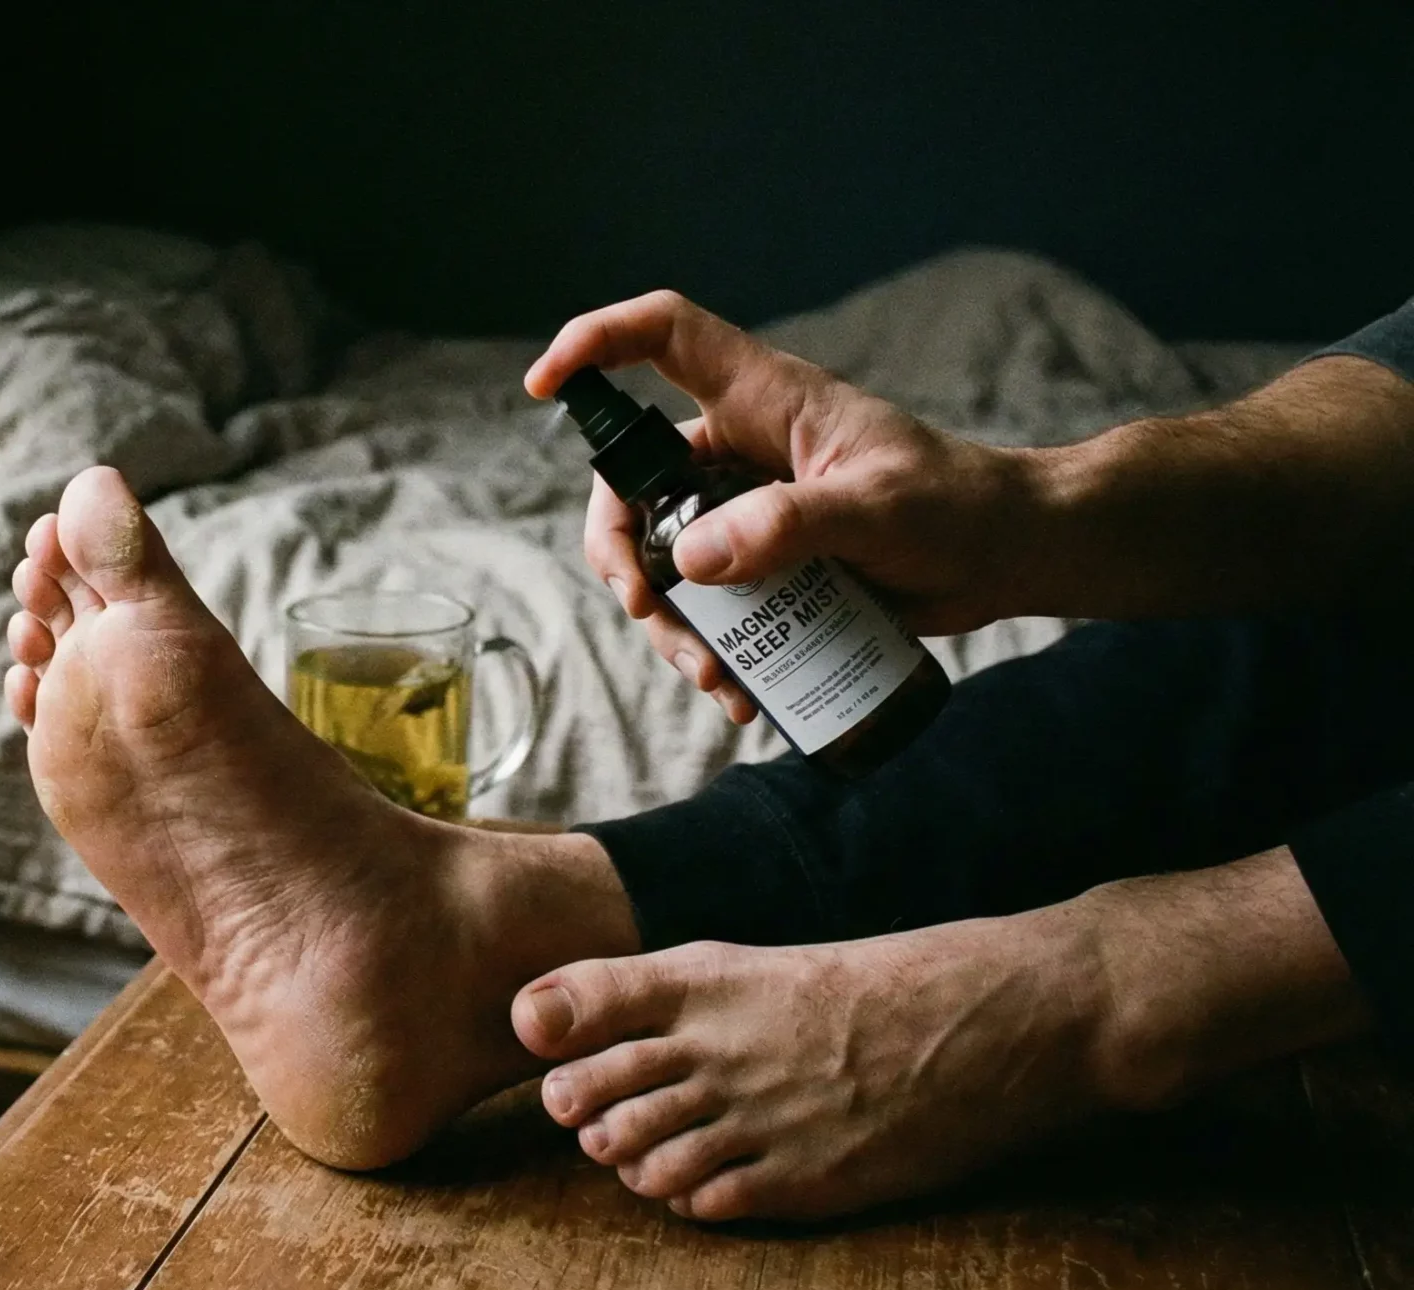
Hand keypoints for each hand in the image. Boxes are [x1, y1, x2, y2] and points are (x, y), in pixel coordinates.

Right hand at [525, 291, 1041, 718]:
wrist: (1008, 558)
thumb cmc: (959, 507)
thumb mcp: (877, 509)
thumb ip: (787, 526)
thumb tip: (690, 561)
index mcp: (761, 398)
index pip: (661, 336)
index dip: (595, 343)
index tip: (543, 387)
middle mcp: (738, 448)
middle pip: (631, 479)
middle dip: (622, 552)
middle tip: (645, 609)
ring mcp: (745, 509)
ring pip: (660, 558)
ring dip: (669, 624)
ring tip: (715, 676)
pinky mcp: (761, 565)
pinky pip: (703, 606)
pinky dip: (707, 651)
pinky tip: (740, 692)